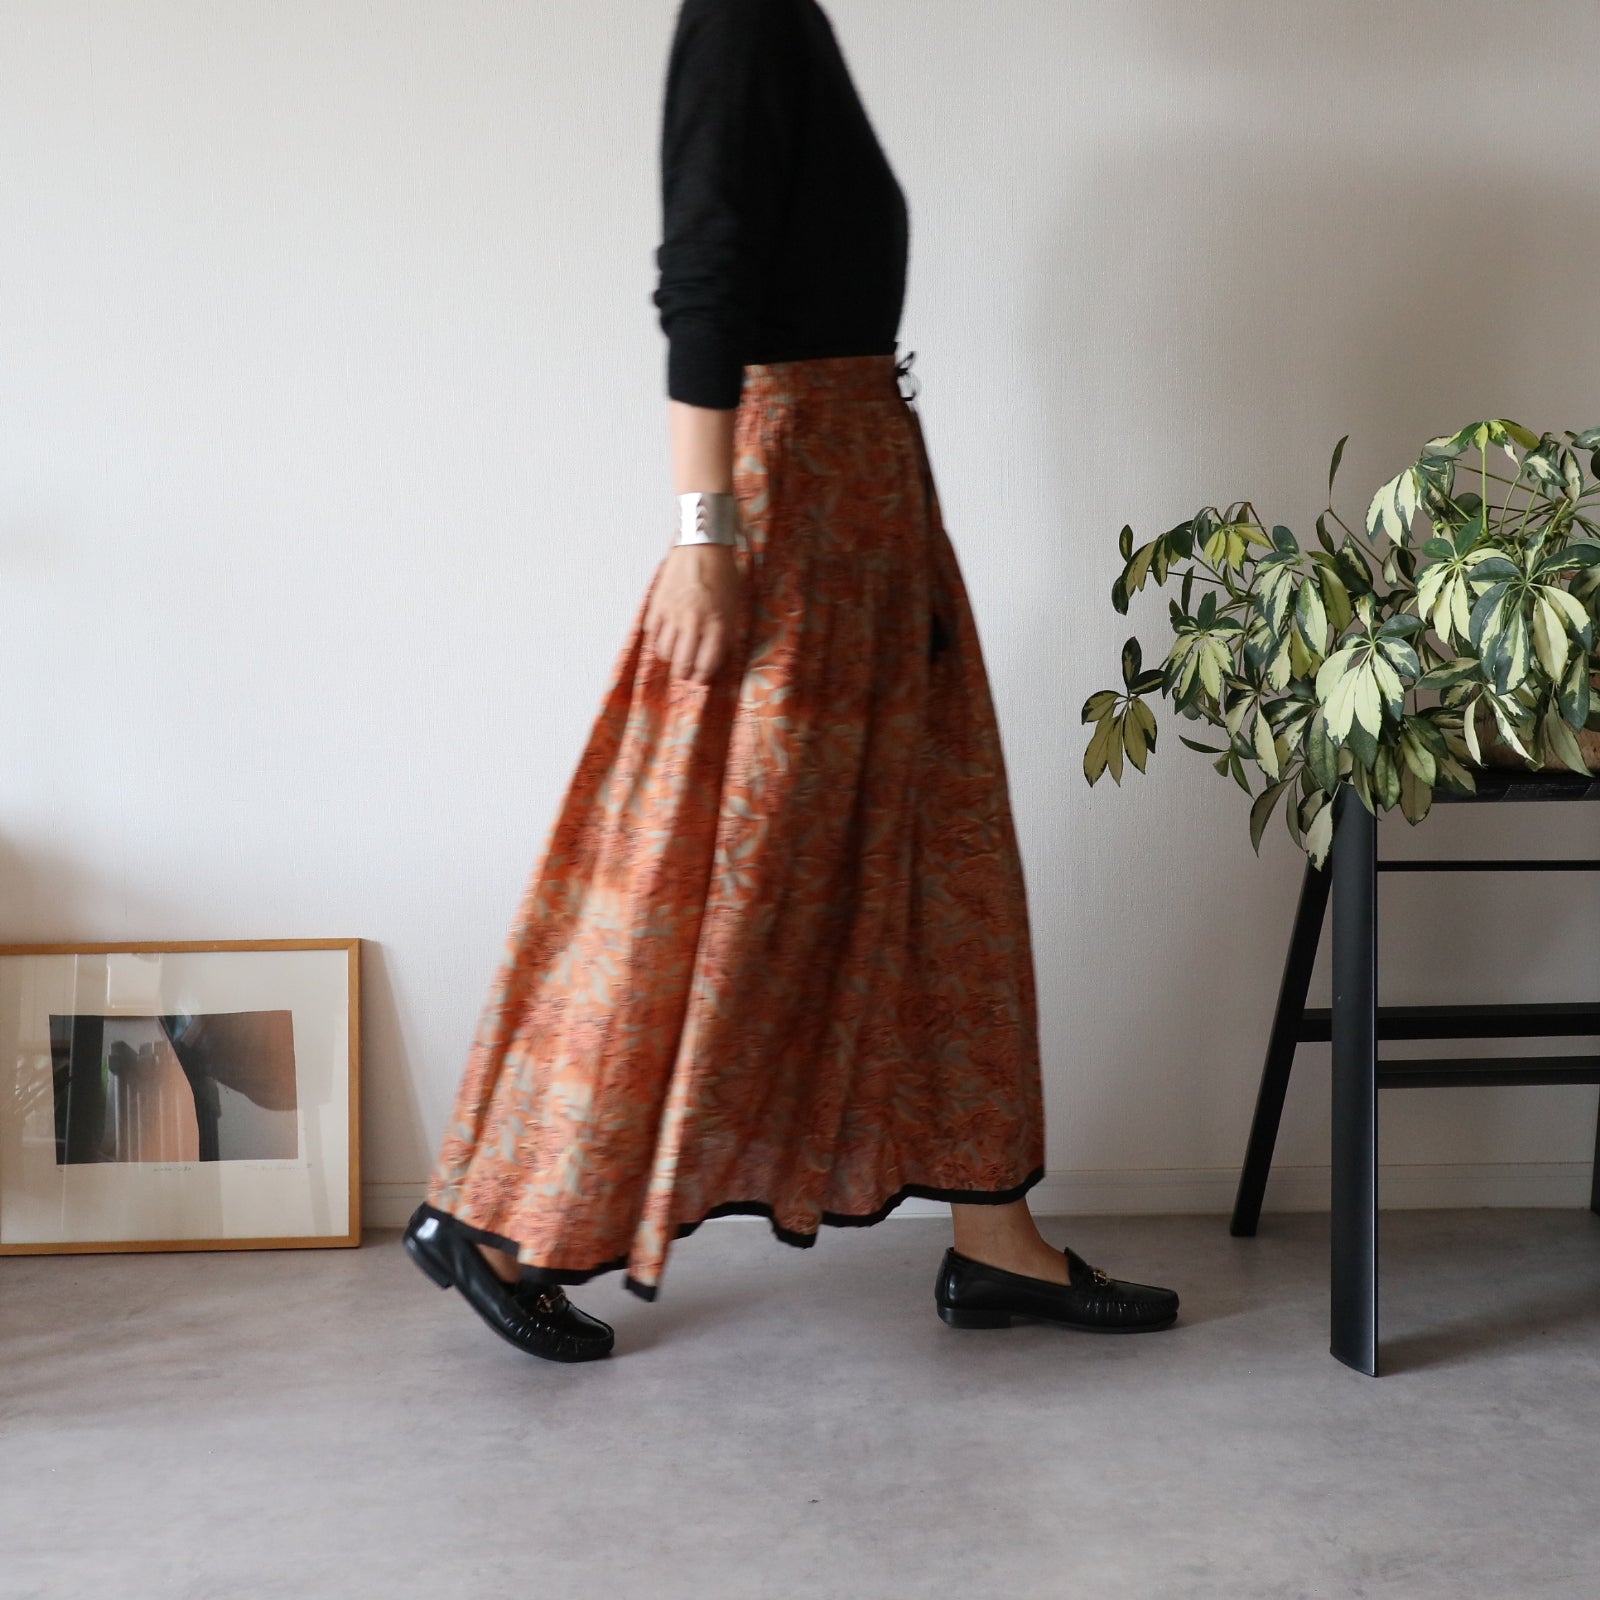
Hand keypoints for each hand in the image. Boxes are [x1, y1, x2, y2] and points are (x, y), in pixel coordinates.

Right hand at [644, 543, 741, 684]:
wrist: (702, 545)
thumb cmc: (722, 574)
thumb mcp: (735, 605)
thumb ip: (729, 632)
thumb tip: (722, 656)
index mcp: (716, 623)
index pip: (706, 663)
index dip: (702, 676)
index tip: (700, 678)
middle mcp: (693, 621)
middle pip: (681, 663)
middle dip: (683, 674)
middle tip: (685, 673)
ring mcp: (672, 613)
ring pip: (663, 651)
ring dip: (669, 658)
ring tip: (675, 653)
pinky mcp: (657, 603)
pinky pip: (651, 632)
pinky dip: (656, 637)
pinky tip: (664, 633)